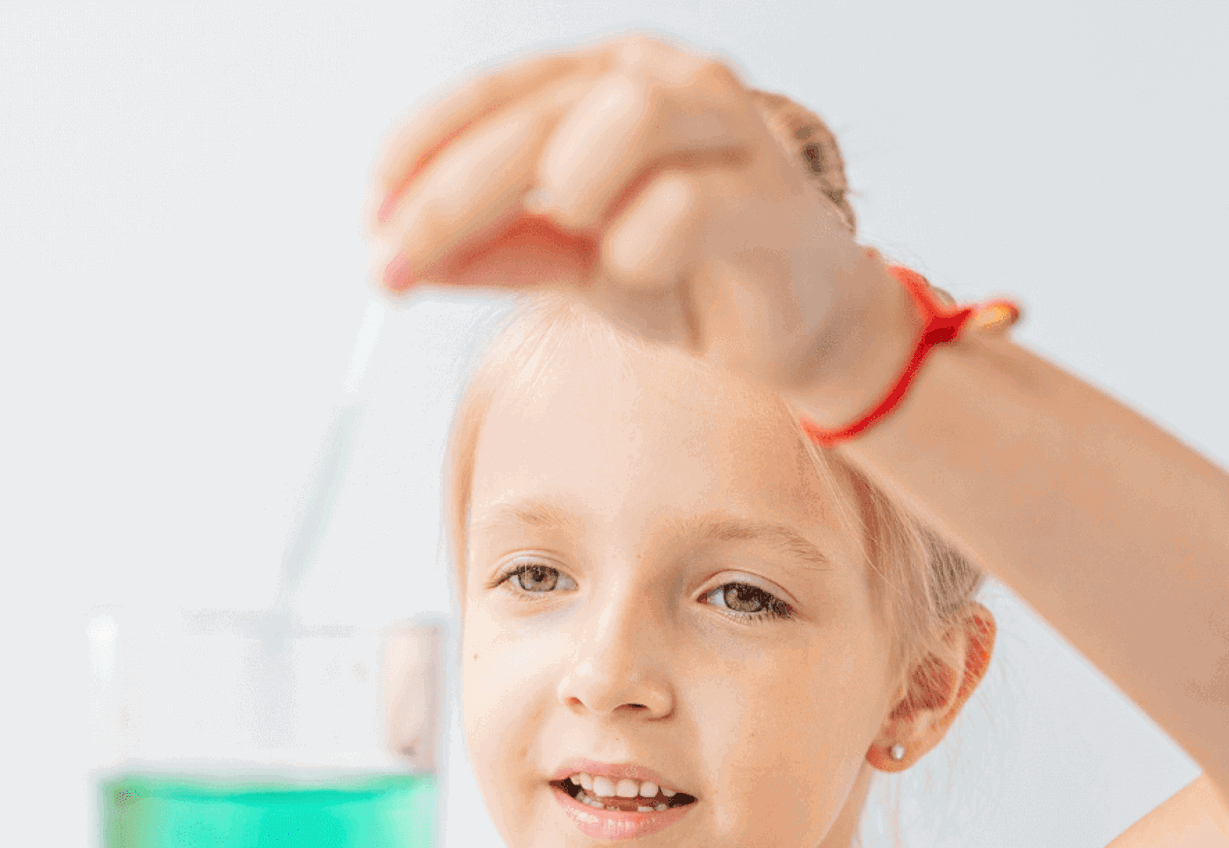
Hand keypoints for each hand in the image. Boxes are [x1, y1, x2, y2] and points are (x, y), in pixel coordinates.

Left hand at [367, 35, 913, 409]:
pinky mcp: (772, 200)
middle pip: (542, 114)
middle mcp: (666, 84)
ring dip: (562, 184)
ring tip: (558, 236)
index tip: (371, 218)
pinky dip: (641, 244)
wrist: (803, 327)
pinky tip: (634, 270)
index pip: (499, 95)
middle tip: (393, 259)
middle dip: (454, 192)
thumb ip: (503, 251)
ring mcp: (728, 132)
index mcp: (608, 83)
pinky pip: (689, 207)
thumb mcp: (580, 266)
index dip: (425, 152)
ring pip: (627, 119)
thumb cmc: (695, 278)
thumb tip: (403, 256)